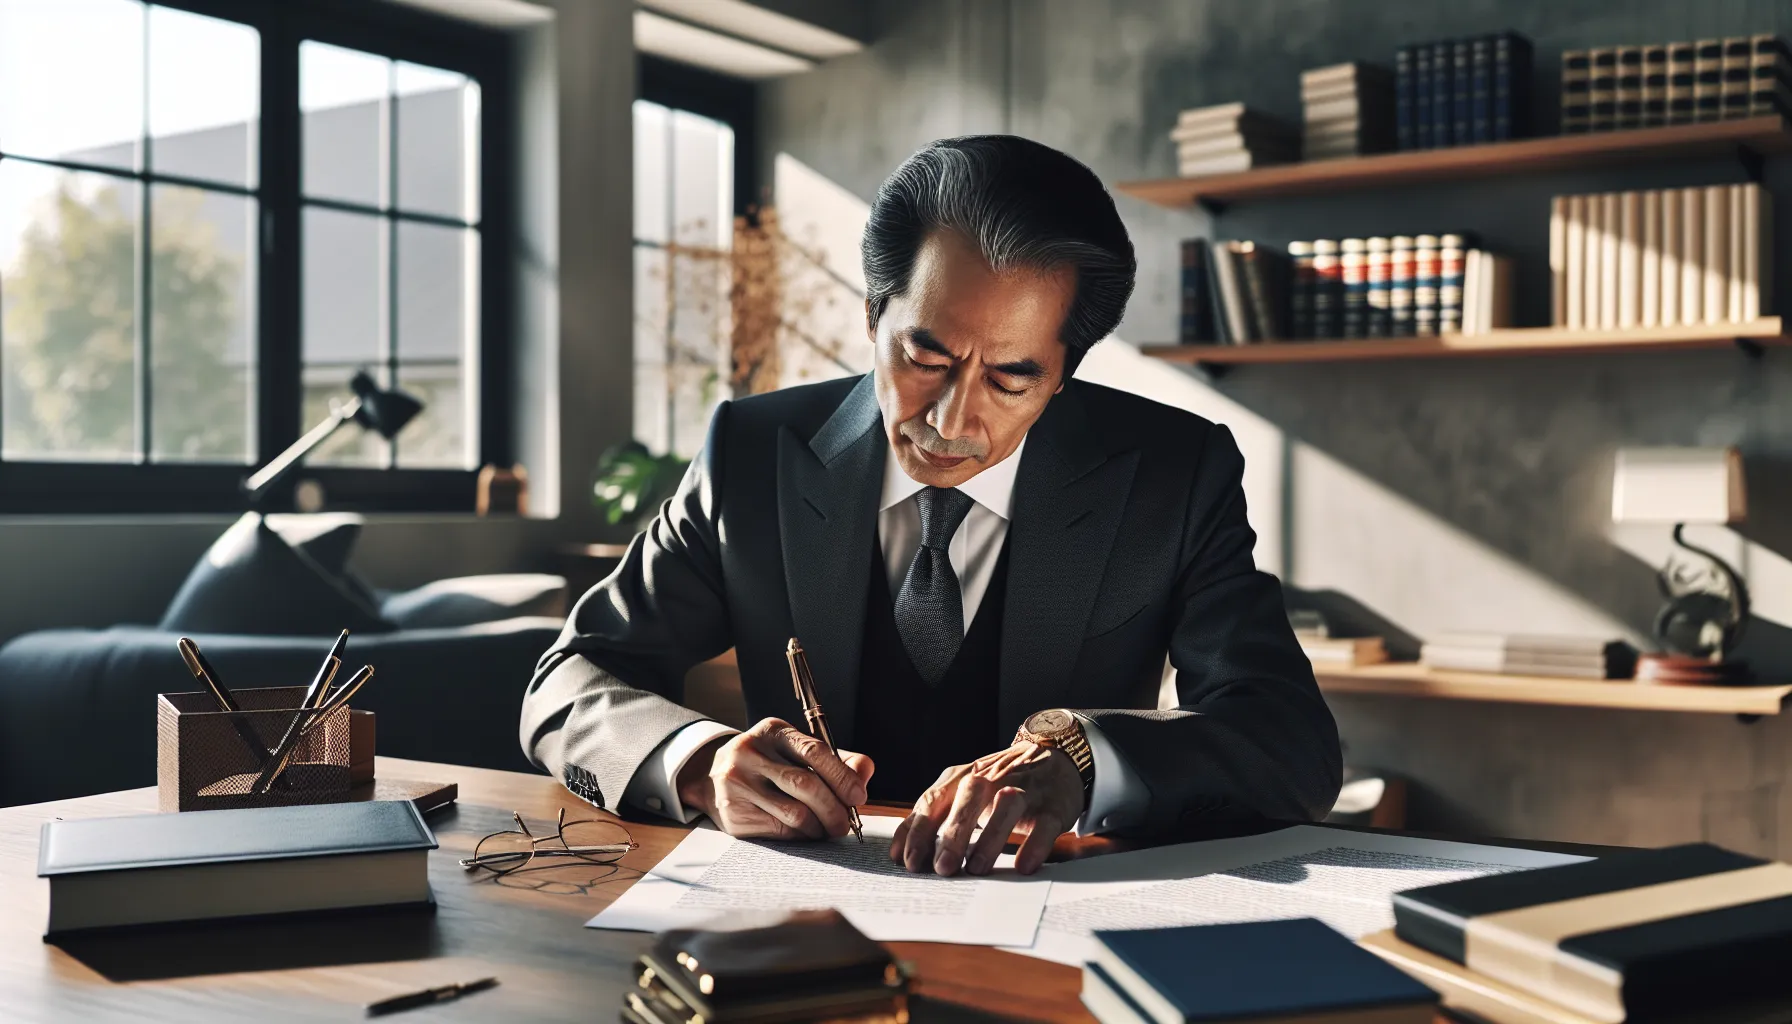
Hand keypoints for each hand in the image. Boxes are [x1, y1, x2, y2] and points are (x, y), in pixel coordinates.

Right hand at [677, 718, 873, 839]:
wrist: (714, 776)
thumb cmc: (770, 763)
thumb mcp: (798, 751)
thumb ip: (837, 760)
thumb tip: (864, 776)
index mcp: (772, 731)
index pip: (814, 751)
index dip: (842, 777)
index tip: (859, 796)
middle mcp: (750, 753)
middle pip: (806, 785)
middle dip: (835, 808)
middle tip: (846, 823)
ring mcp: (738, 784)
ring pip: (795, 813)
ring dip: (821, 826)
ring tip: (829, 829)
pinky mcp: (733, 814)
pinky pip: (781, 831)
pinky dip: (803, 836)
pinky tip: (808, 832)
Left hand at [891, 741, 1083, 876]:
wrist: (1056, 756)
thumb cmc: (1000, 782)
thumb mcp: (964, 790)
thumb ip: (935, 816)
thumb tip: (900, 852)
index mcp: (964, 776)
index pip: (935, 799)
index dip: (919, 829)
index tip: (907, 860)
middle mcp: (993, 778)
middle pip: (968, 798)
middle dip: (952, 834)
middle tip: (941, 868)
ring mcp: (1026, 789)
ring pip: (1006, 806)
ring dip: (990, 838)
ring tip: (976, 869)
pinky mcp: (1054, 804)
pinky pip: (1045, 823)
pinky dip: (1034, 845)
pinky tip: (1023, 866)